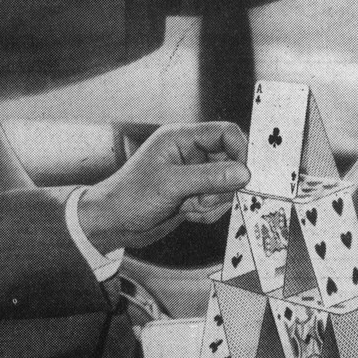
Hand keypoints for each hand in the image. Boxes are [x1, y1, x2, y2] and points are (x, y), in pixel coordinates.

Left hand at [77, 122, 249, 248]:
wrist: (112, 224)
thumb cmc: (129, 196)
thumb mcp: (171, 184)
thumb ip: (210, 177)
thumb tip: (243, 172)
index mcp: (182, 138)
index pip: (225, 133)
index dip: (239, 151)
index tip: (245, 175)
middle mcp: (190, 153)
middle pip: (230, 161)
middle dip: (224, 184)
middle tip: (206, 196)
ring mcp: (193, 174)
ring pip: (227, 184)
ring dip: (214, 201)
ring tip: (189, 205)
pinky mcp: (195, 194)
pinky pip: (218, 201)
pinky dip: (208, 211)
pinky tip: (187, 213)